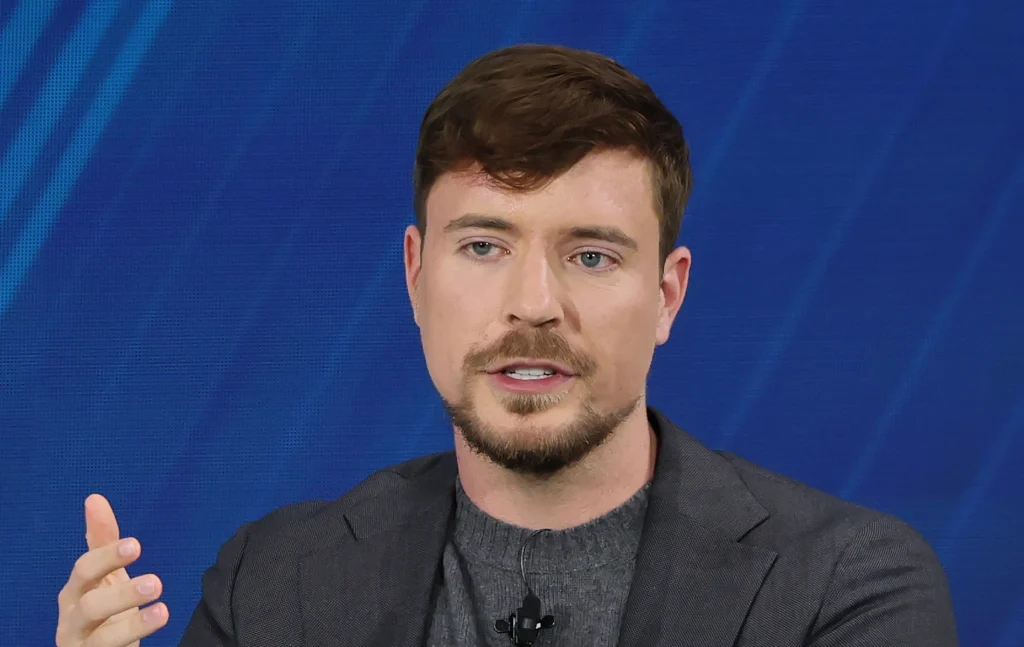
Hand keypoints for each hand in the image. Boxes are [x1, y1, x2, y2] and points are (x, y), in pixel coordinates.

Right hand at [56, 494, 168, 645]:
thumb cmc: (102, 608)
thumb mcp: (105, 574)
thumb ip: (102, 540)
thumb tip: (94, 499)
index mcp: (75, 592)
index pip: (84, 570)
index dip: (107, 557)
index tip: (136, 545)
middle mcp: (73, 620)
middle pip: (90, 606)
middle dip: (122, 594)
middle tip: (156, 582)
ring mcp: (82, 645)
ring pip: (101, 640)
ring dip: (133, 626)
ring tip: (163, 611)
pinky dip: (132, 642)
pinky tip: (157, 625)